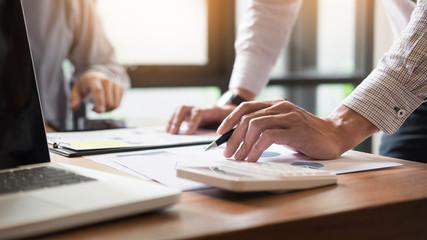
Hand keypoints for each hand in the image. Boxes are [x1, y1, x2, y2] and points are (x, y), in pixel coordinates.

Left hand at [70, 70, 123, 112]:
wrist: (96, 75)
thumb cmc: (85, 85)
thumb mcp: (76, 90)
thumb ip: (74, 99)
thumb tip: (72, 108)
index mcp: (93, 79)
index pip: (98, 91)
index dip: (99, 101)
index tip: (100, 111)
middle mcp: (106, 80)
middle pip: (108, 100)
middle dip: (101, 109)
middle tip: (94, 109)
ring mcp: (115, 83)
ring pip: (115, 103)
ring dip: (107, 109)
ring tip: (100, 106)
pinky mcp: (120, 87)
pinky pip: (118, 103)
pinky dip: (112, 108)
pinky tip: (106, 105)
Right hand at [166, 105, 234, 134]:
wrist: (233, 110)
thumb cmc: (232, 118)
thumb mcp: (234, 122)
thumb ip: (227, 130)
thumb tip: (222, 140)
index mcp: (212, 110)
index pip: (199, 113)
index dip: (192, 122)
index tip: (188, 133)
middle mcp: (201, 109)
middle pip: (185, 108)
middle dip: (178, 120)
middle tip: (173, 133)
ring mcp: (195, 110)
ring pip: (180, 110)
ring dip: (173, 120)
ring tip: (169, 132)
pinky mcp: (192, 115)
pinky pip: (179, 114)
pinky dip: (172, 121)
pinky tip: (169, 130)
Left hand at [217, 99, 377, 160]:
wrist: (334, 135)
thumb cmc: (306, 134)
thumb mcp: (283, 127)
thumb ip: (266, 128)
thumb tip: (239, 140)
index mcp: (275, 105)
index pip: (246, 107)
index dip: (230, 119)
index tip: (220, 133)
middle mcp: (281, 107)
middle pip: (247, 118)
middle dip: (233, 137)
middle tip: (227, 152)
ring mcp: (289, 117)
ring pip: (255, 126)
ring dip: (243, 144)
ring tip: (239, 158)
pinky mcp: (296, 130)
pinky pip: (268, 137)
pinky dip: (256, 149)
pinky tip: (252, 159)